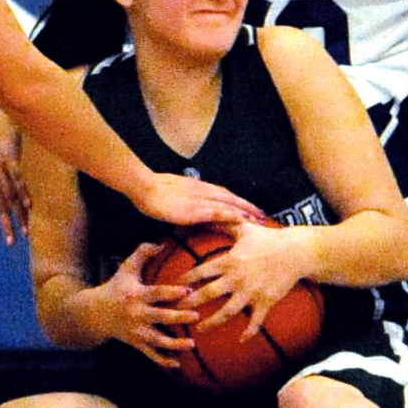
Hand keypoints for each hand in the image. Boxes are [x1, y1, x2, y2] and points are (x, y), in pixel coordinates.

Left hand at [0, 110, 30, 244]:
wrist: (0, 119)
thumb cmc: (2, 142)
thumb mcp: (0, 160)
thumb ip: (4, 176)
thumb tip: (11, 190)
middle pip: (0, 207)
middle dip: (6, 226)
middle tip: (11, 243)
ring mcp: (0, 169)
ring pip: (9, 198)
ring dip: (18, 216)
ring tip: (25, 232)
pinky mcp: (10, 159)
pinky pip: (17, 180)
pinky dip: (23, 194)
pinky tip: (29, 207)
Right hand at [103, 242, 197, 367]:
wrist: (96, 313)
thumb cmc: (116, 286)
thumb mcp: (126, 268)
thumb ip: (142, 253)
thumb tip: (161, 243)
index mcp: (136, 295)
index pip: (155, 293)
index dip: (170, 292)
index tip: (187, 290)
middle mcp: (137, 315)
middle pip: (159, 318)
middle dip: (177, 318)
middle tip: (196, 316)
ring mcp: (136, 332)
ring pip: (157, 341)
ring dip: (174, 344)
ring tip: (191, 344)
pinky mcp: (136, 344)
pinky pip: (151, 355)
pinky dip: (163, 361)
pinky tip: (178, 364)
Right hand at [132, 172, 267, 229]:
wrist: (144, 187)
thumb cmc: (153, 190)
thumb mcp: (173, 193)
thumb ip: (184, 199)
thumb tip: (188, 207)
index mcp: (198, 187)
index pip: (223, 193)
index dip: (237, 200)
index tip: (249, 206)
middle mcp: (203, 191)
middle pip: (231, 197)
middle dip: (248, 206)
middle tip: (263, 214)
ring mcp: (200, 199)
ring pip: (229, 204)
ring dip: (245, 211)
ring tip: (259, 219)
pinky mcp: (195, 209)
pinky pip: (218, 212)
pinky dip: (232, 215)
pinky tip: (242, 220)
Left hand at [186, 221, 306, 337]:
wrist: (295, 251)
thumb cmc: (268, 238)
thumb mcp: (244, 228)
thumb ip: (224, 223)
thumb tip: (207, 212)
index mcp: (229, 260)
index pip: (201, 271)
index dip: (186, 279)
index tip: (175, 286)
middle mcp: (237, 278)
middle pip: (208, 294)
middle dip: (191, 303)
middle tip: (177, 311)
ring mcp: (251, 292)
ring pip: (227, 312)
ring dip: (211, 322)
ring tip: (199, 329)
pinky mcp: (265, 301)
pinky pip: (255, 321)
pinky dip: (248, 332)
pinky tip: (240, 340)